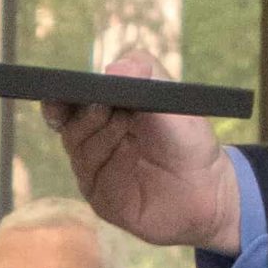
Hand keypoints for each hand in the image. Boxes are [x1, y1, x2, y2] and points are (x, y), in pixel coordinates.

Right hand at [38, 51, 239, 251]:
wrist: (208, 189)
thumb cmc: (186, 139)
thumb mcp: (172, 96)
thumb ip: (147, 73)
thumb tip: (113, 69)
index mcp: (101, 113)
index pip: (66, 104)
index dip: (59, 98)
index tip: (59, 93)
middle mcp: (93, 142)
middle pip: (70, 125)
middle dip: (85, 113)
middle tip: (107, 105)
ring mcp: (96, 171)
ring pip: (79, 150)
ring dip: (100, 134)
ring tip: (125, 122)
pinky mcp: (102, 199)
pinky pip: (92, 179)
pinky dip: (108, 163)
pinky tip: (127, 152)